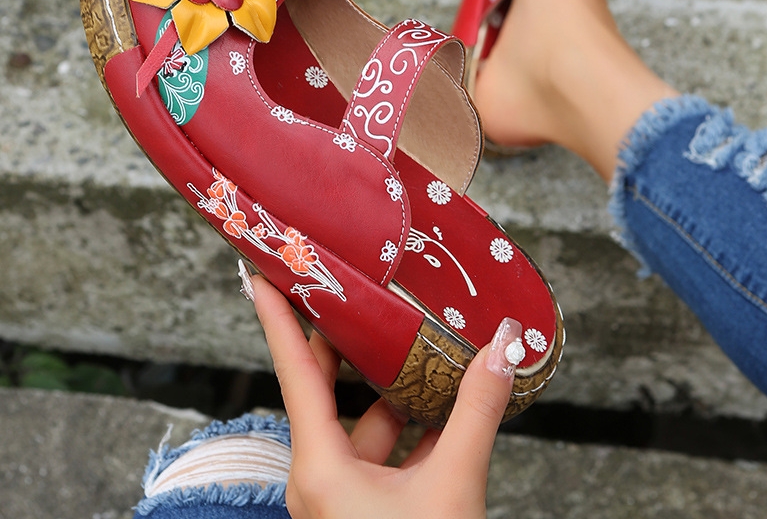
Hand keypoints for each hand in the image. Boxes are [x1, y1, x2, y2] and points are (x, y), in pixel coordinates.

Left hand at [250, 271, 523, 518]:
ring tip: (420, 337)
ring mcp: (343, 493)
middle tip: (355, 287)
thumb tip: (503, 348)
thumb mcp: (454, 487)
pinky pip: (384, 449)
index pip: (294, 369)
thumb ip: (478, 412)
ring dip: (393, 383)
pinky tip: (444, 399)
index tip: (263, 270)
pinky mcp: (367, 506)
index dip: (275, 316)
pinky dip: (411, 422)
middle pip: (325, 385)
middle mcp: (321, 475)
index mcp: (320, 467)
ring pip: (363, 418)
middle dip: (344, 337)